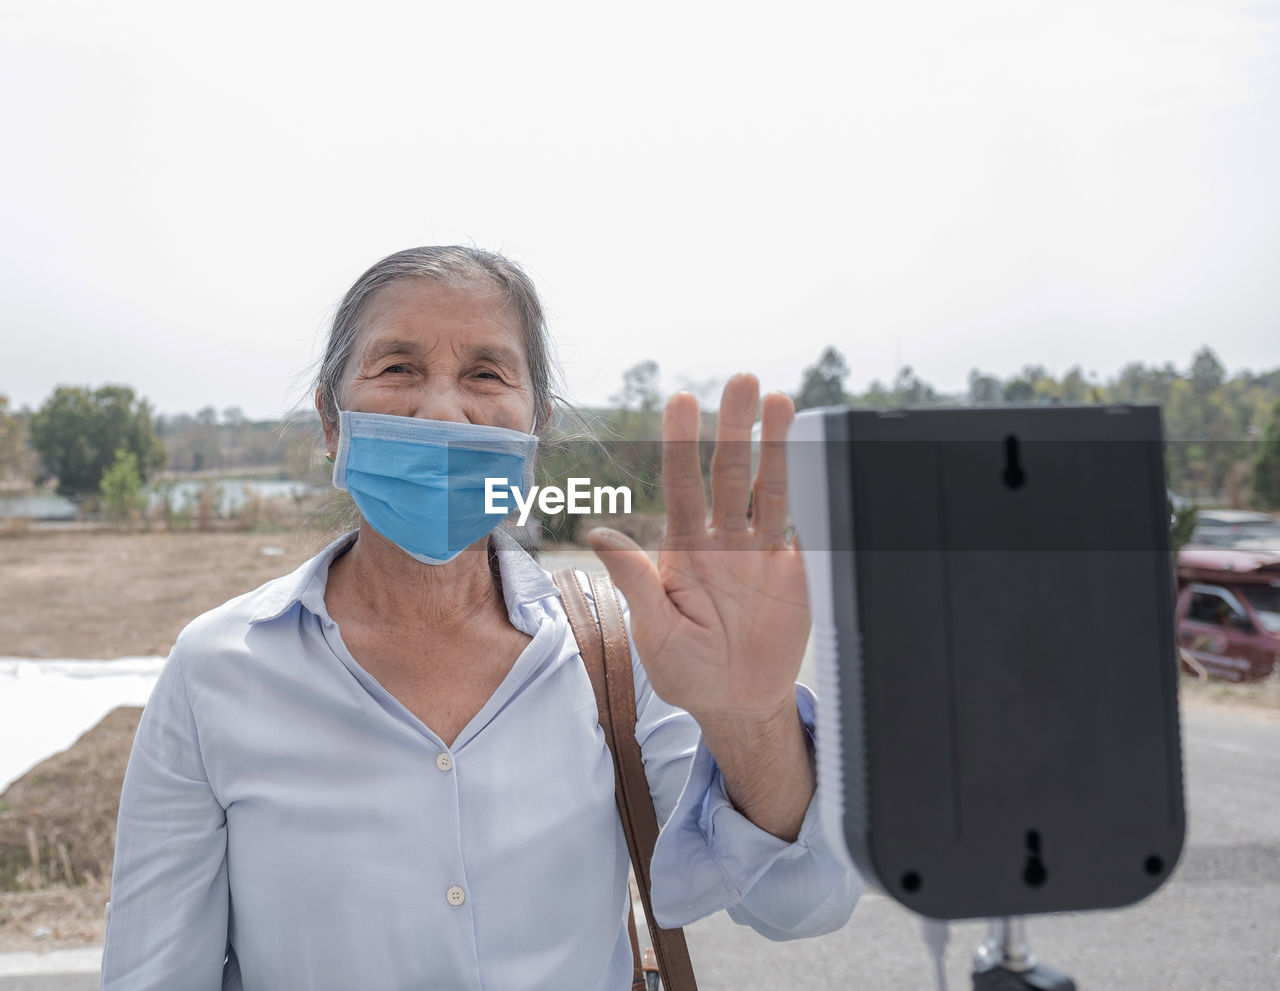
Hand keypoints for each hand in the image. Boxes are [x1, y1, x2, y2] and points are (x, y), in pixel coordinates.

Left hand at [589, 373, 812, 837]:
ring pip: (768, 487)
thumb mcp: (653, 632)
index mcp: (681, 550)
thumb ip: (634, 582)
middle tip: (741, 381)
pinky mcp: (794, 570)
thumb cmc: (687, 671)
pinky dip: (807, 488)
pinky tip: (812, 451)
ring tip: (779, 399)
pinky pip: (802, 522)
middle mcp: (721, 541)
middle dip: (735, 427)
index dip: (682, 443)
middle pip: (728, 473)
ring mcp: (759, 552)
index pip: (681, 485)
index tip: (683, 402)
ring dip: (775, 444)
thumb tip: (596, 534)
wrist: (738, 704)